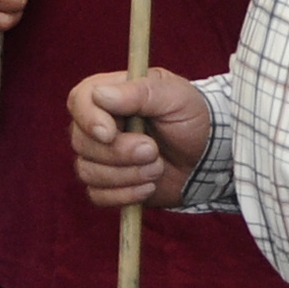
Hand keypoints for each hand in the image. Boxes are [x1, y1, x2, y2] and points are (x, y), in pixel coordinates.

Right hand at [67, 69, 209, 209]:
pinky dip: (125, 195)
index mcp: (109, 95)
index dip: (89, 119)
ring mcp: (100, 157)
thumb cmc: (191, 117)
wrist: (209, 156)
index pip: (79, 101)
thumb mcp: (175, 96)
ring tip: (158, 167)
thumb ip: (139, 92)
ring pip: (88, 171)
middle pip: (82, 142)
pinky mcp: (108, 184)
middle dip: (119, 153)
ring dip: (127, 175)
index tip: (110, 133)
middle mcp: (97, 125)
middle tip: (153, 150)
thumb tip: (100, 95)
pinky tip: (149, 187)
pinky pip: (98, 195)